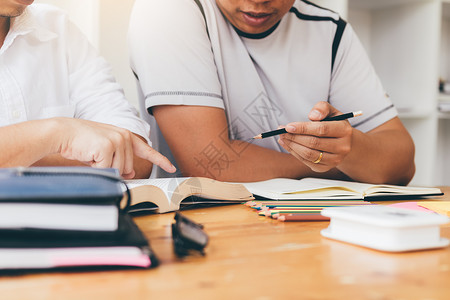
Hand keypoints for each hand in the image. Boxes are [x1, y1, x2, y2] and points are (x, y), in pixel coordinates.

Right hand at [56, 118, 175, 177]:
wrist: (64, 132)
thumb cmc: (83, 141)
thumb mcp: (106, 149)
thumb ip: (120, 158)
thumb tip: (130, 173)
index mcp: (126, 136)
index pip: (147, 150)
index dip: (160, 160)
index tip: (171, 167)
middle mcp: (124, 136)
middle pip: (128, 168)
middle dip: (113, 168)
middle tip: (98, 157)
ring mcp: (117, 140)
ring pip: (118, 170)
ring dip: (103, 167)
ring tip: (93, 154)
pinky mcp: (108, 146)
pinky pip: (107, 169)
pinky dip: (96, 167)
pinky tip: (89, 155)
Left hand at [278, 101, 352, 172]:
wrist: (342, 142)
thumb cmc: (333, 123)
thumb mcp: (331, 111)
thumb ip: (322, 108)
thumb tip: (313, 116)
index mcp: (345, 131)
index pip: (321, 130)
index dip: (303, 128)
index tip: (288, 126)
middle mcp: (342, 147)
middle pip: (313, 143)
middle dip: (294, 137)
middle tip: (281, 131)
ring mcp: (335, 160)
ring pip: (309, 154)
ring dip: (292, 146)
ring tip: (282, 137)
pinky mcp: (325, 168)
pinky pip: (306, 161)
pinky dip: (294, 153)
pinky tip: (287, 145)